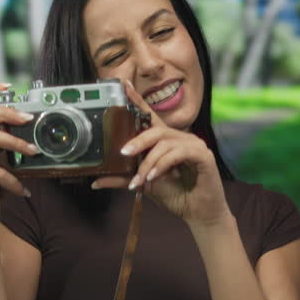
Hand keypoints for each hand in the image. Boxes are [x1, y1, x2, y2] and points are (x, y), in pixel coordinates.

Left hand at [92, 81, 231, 228]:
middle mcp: (181, 138)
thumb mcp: (144, 184)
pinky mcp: (203, 155)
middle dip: (138, 141)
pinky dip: (163, 165)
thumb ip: (123, 179)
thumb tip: (96, 181)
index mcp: (167, 141)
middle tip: (123, 153)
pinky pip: (179, 153)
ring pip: (165, 143)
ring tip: (140, 179)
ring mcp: (194, 144)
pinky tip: (154, 177)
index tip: (123, 85)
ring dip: (149, 162)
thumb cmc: (175, 195)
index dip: (137, 100)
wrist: (198, 213)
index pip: (150, 117)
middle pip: (156, 130)